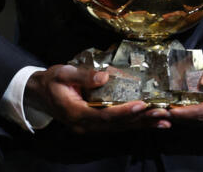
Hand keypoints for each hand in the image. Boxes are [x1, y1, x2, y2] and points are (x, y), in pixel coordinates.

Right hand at [25, 64, 168, 132]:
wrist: (39, 93)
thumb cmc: (51, 81)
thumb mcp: (63, 73)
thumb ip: (83, 76)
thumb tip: (105, 76)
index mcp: (76, 114)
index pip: (104, 115)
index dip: (124, 112)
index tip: (142, 105)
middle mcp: (85, 126)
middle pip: (117, 125)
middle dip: (141, 120)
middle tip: (163, 114)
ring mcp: (90, 128)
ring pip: (120, 128)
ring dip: (143, 124)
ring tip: (164, 120)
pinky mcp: (95, 125)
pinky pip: (117, 126)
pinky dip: (135, 124)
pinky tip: (150, 122)